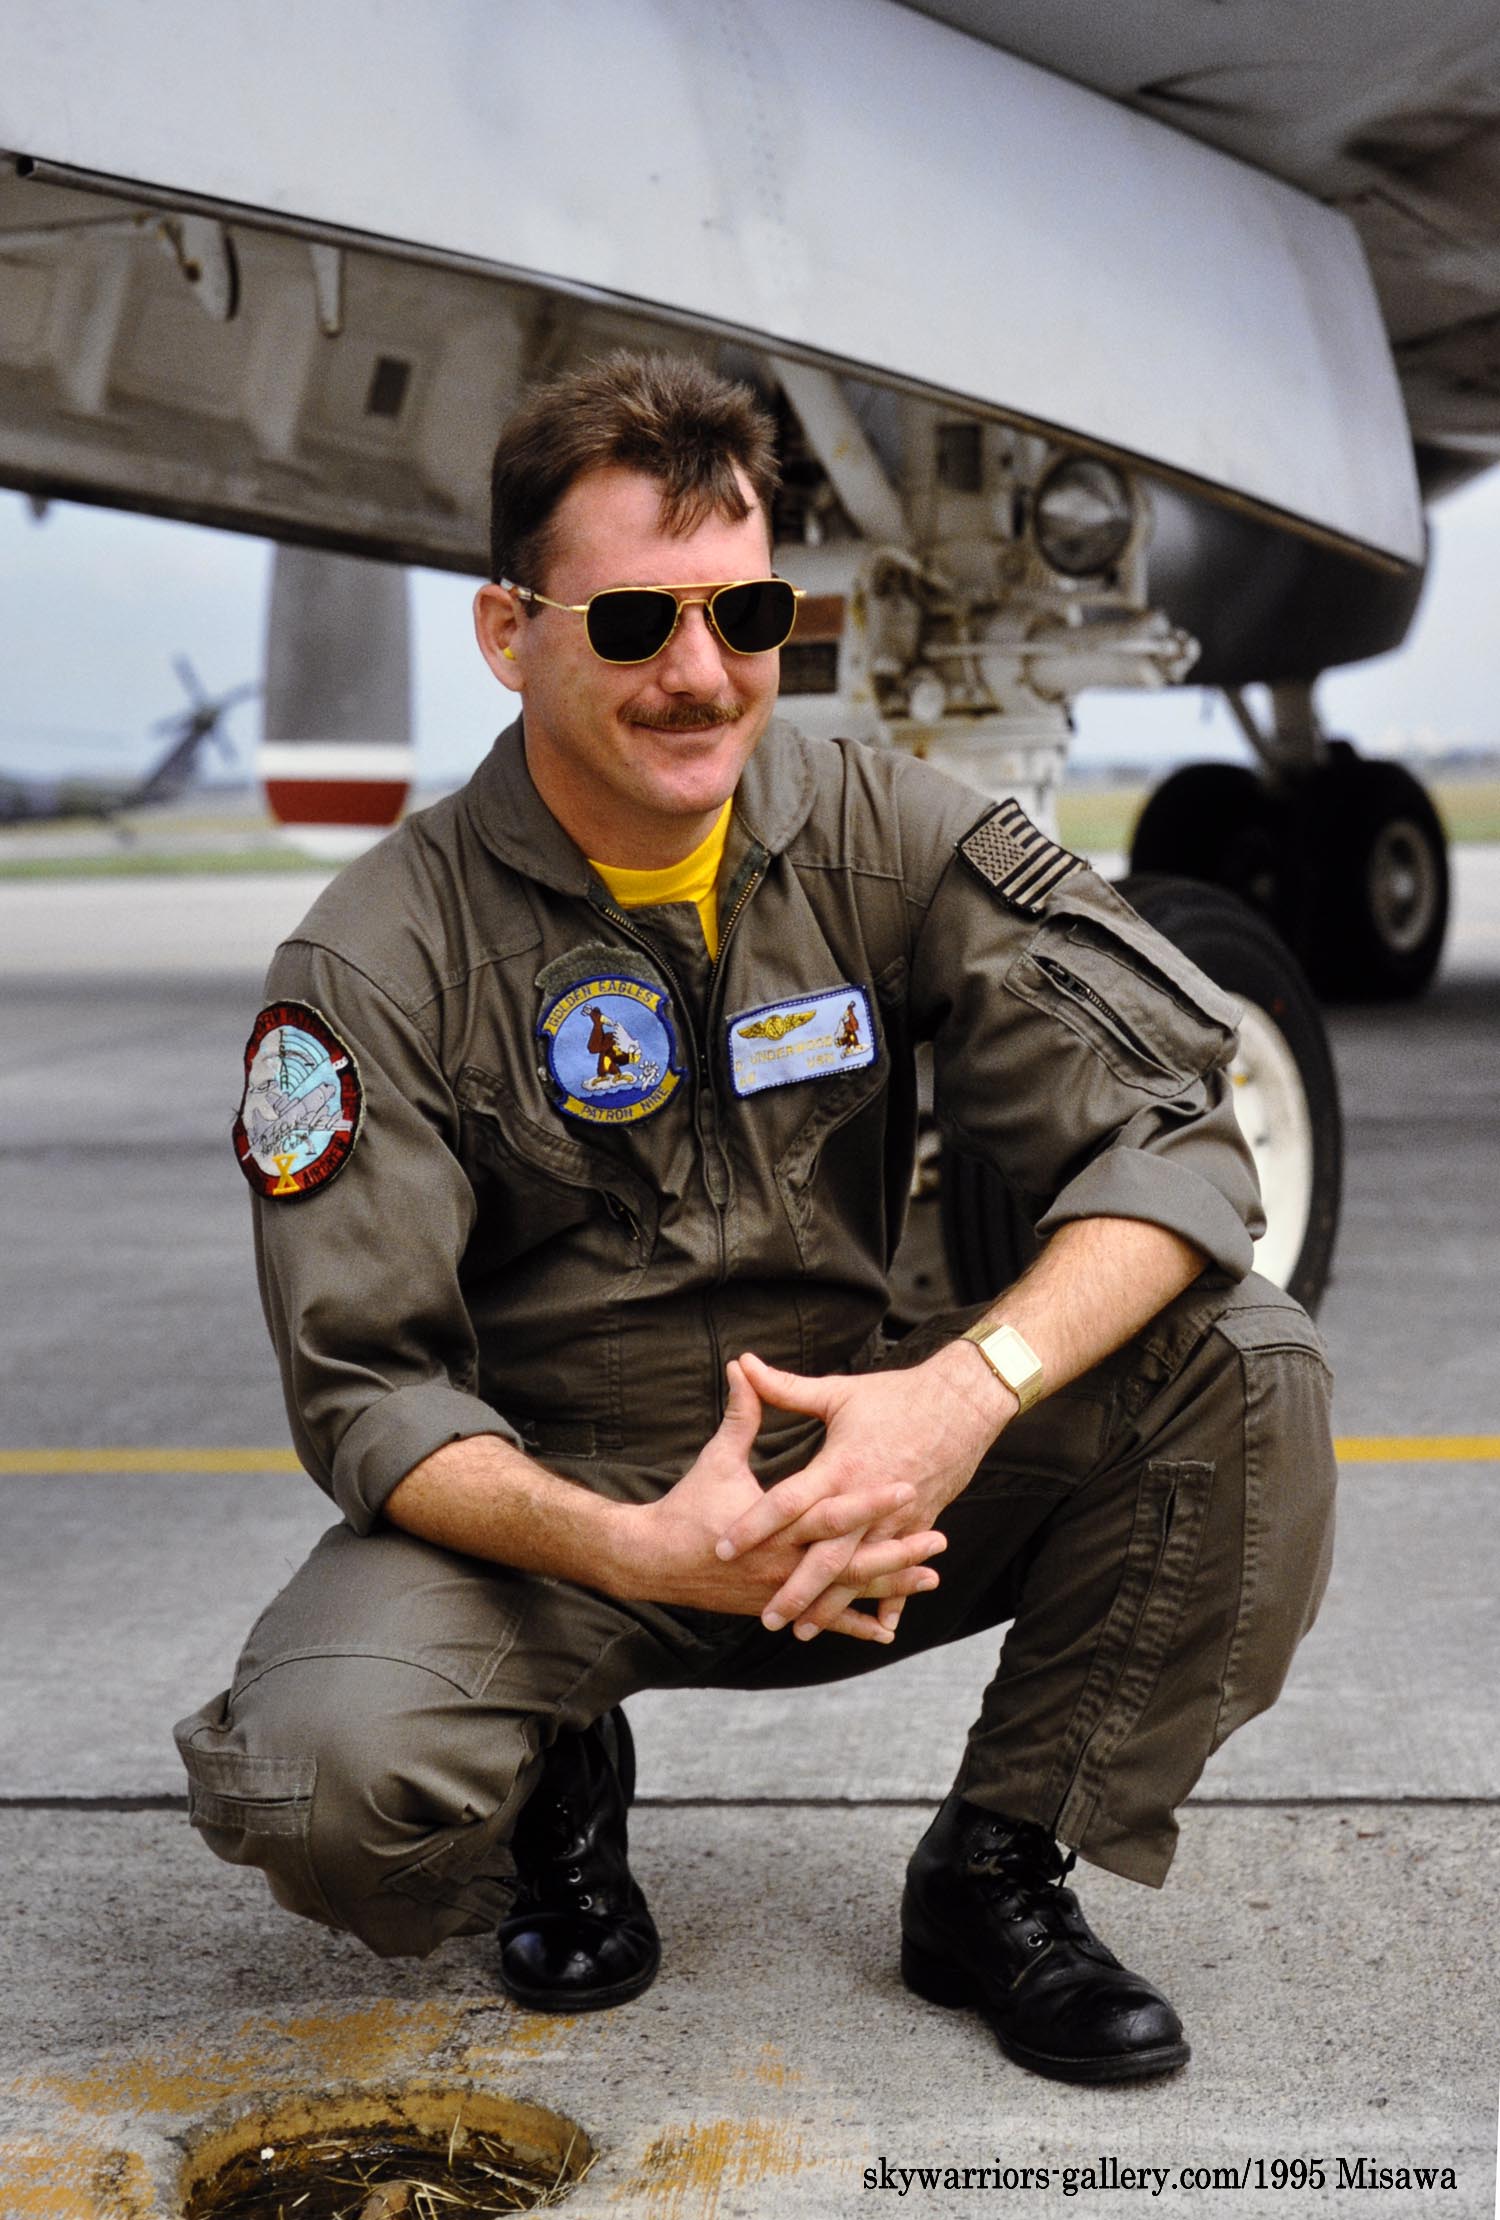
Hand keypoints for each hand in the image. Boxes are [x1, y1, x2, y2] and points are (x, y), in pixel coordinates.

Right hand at [616, 1361, 947, 1642]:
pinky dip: (856, 1625)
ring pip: (844, 1592)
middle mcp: (782, 1561)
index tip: (904, 1487)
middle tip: (938, 1539)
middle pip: (848, 1558)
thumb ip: (742, 1414)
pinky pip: (824, 1619)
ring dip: (888, 1587)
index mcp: (775, 1522)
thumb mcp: (718, 1457)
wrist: (653, 1559)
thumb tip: (744, 1366)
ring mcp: (781, 1588)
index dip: (867, 1501)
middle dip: (895, 1551)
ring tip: (931, 1579)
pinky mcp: (777, 1604)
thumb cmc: (687, 1505)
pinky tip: (888, 1631)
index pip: (829, 1510)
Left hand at [713, 1345, 1013, 1638]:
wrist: (963, 1405)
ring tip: (803, 1631)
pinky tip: (879, 1630)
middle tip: (766, 1617)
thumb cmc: (896, 1396)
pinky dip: (891, 1600)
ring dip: (833, 1604)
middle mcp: (868, 1501)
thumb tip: (742, 1364)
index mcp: (842, 1466)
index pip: (789, 1502)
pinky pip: (901, 1569)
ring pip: (859, 1572)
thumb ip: (785, 1388)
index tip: (725, 1548)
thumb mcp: (839, 1393)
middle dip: (796, 1590)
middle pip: (825, 1555)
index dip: (754, 1524)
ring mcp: (896, 1518)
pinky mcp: (918, 1523)